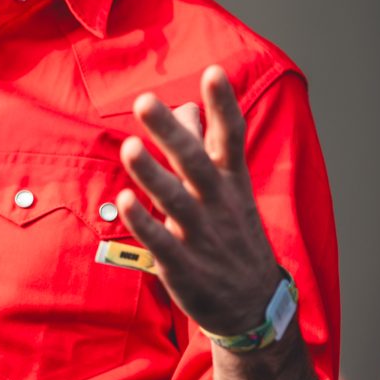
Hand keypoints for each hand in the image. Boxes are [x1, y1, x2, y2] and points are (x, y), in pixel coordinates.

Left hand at [116, 66, 279, 335]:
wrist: (253, 307)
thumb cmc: (232, 236)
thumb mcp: (229, 191)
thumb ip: (206, 148)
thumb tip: (186, 107)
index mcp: (231, 182)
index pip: (231, 137)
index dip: (223, 106)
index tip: (214, 72)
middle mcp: (218, 204)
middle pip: (196, 163)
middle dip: (171, 132)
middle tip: (145, 101)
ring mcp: (201, 236)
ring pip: (176, 200)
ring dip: (152, 174)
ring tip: (129, 147)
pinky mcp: (183, 266)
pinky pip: (161, 242)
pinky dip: (144, 222)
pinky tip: (126, 201)